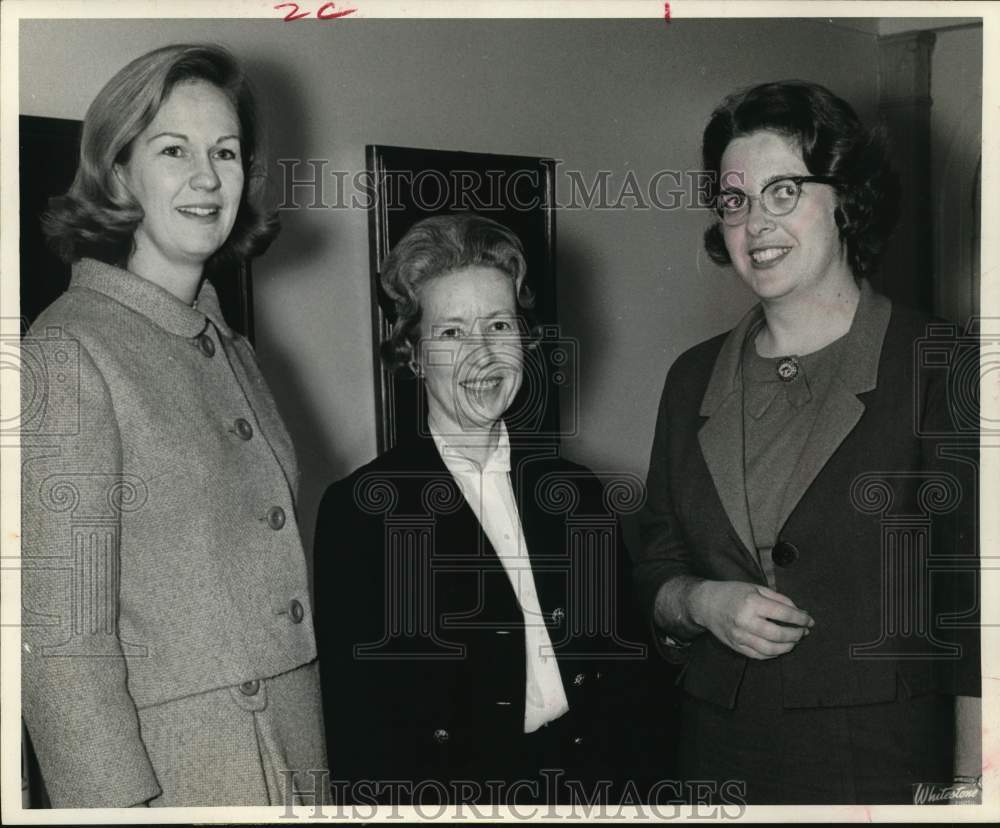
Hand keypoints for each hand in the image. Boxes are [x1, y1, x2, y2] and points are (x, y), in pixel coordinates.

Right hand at [688, 581, 813, 659]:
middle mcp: (746, 621)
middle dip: (796, 634)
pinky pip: (759, 655)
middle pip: (779, 634)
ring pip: (770, 649)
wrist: (705, 603)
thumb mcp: (755, 588)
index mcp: (752, 602)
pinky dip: (773, 654)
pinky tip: (779, 648)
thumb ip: (778, 599)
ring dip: (787, 647)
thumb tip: (799, 612)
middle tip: (803, 632)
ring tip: (794, 641)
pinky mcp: (736, 646)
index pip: (784, 613)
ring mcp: (740, 636)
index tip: (809, 620)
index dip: (801, 618)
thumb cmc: (732, 593)